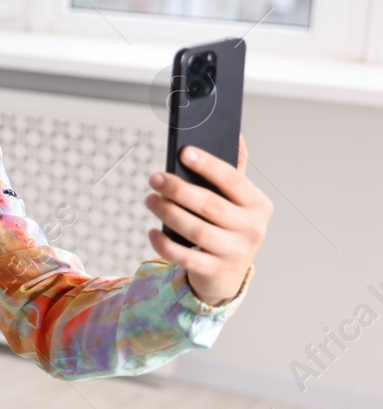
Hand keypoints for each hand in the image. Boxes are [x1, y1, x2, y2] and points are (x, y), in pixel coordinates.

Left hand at [145, 135, 271, 304]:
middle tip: (155, 178)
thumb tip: (235, 135)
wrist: (229, 273)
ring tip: (150, 199)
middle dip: (178, 189)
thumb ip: (235, 173)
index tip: (184, 152)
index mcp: (258, 205)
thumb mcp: (239, 202)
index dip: (208, 165)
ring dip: (167, 212)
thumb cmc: (229, 228)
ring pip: (195, 230)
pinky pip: (184, 256)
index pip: (233, 180)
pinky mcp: (215, 271)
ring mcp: (235, 252)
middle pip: (210, 205)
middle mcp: (252, 228)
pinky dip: (164, 243)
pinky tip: (152, 231)